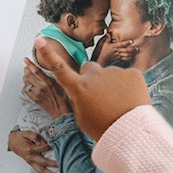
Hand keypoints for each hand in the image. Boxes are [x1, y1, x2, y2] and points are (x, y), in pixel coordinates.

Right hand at [8, 129, 57, 172]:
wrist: (12, 142)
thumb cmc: (20, 137)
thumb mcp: (27, 133)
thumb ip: (35, 136)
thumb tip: (44, 141)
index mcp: (29, 149)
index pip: (43, 148)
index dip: (51, 146)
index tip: (57, 144)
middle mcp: (30, 157)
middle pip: (44, 162)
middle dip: (54, 164)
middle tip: (63, 164)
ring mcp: (31, 162)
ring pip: (41, 171)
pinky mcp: (31, 164)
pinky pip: (40, 171)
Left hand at [22, 57, 70, 117]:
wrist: (60, 111)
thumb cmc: (63, 98)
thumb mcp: (61, 84)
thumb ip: (54, 75)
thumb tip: (50, 67)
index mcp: (48, 82)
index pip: (36, 70)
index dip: (30, 64)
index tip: (26, 59)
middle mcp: (41, 87)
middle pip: (29, 74)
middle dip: (26, 69)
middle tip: (27, 67)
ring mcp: (36, 93)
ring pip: (26, 81)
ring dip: (25, 76)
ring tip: (28, 75)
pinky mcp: (34, 98)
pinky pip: (25, 89)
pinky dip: (25, 85)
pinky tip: (29, 84)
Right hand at [34, 36, 149, 138]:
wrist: (130, 132)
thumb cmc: (103, 128)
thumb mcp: (82, 117)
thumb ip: (79, 100)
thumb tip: (83, 92)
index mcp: (78, 88)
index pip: (59, 68)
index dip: (48, 54)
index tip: (40, 40)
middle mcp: (94, 76)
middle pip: (88, 68)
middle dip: (92, 77)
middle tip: (101, 95)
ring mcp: (115, 72)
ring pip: (110, 74)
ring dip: (112, 84)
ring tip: (119, 103)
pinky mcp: (132, 73)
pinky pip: (128, 76)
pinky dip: (129, 85)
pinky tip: (131, 99)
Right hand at [92, 36, 135, 66]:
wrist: (103, 59)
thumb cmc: (104, 51)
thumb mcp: (105, 44)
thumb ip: (108, 39)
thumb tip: (108, 32)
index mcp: (114, 46)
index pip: (121, 44)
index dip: (126, 43)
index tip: (131, 41)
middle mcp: (117, 51)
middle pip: (126, 50)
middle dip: (132, 49)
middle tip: (137, 47)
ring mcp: (118, 55)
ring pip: (127, 55)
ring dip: (132, 53)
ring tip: (137, 51)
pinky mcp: (119, 59)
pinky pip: (125, 59)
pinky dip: (130, 57)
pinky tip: (134, 55)